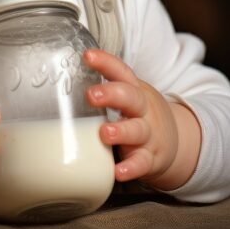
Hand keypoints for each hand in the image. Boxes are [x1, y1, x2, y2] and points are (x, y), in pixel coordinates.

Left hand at [83, 49, 199, 190]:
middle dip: (111, 94)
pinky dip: (131, 168)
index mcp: (133, 90)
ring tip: (104, 133)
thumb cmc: (138, 115)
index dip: (105, 62)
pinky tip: (117, 171)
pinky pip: (141, 163)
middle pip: (130, 97)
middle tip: (91, 95)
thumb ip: (101, 92)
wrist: (176, 141)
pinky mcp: (150, 158)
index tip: (88, 56)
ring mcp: (148, 134)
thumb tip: (53, 86)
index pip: (121, 71)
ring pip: (137, 130)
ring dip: (121, 131)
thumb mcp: (126, 98)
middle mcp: (142, 109)